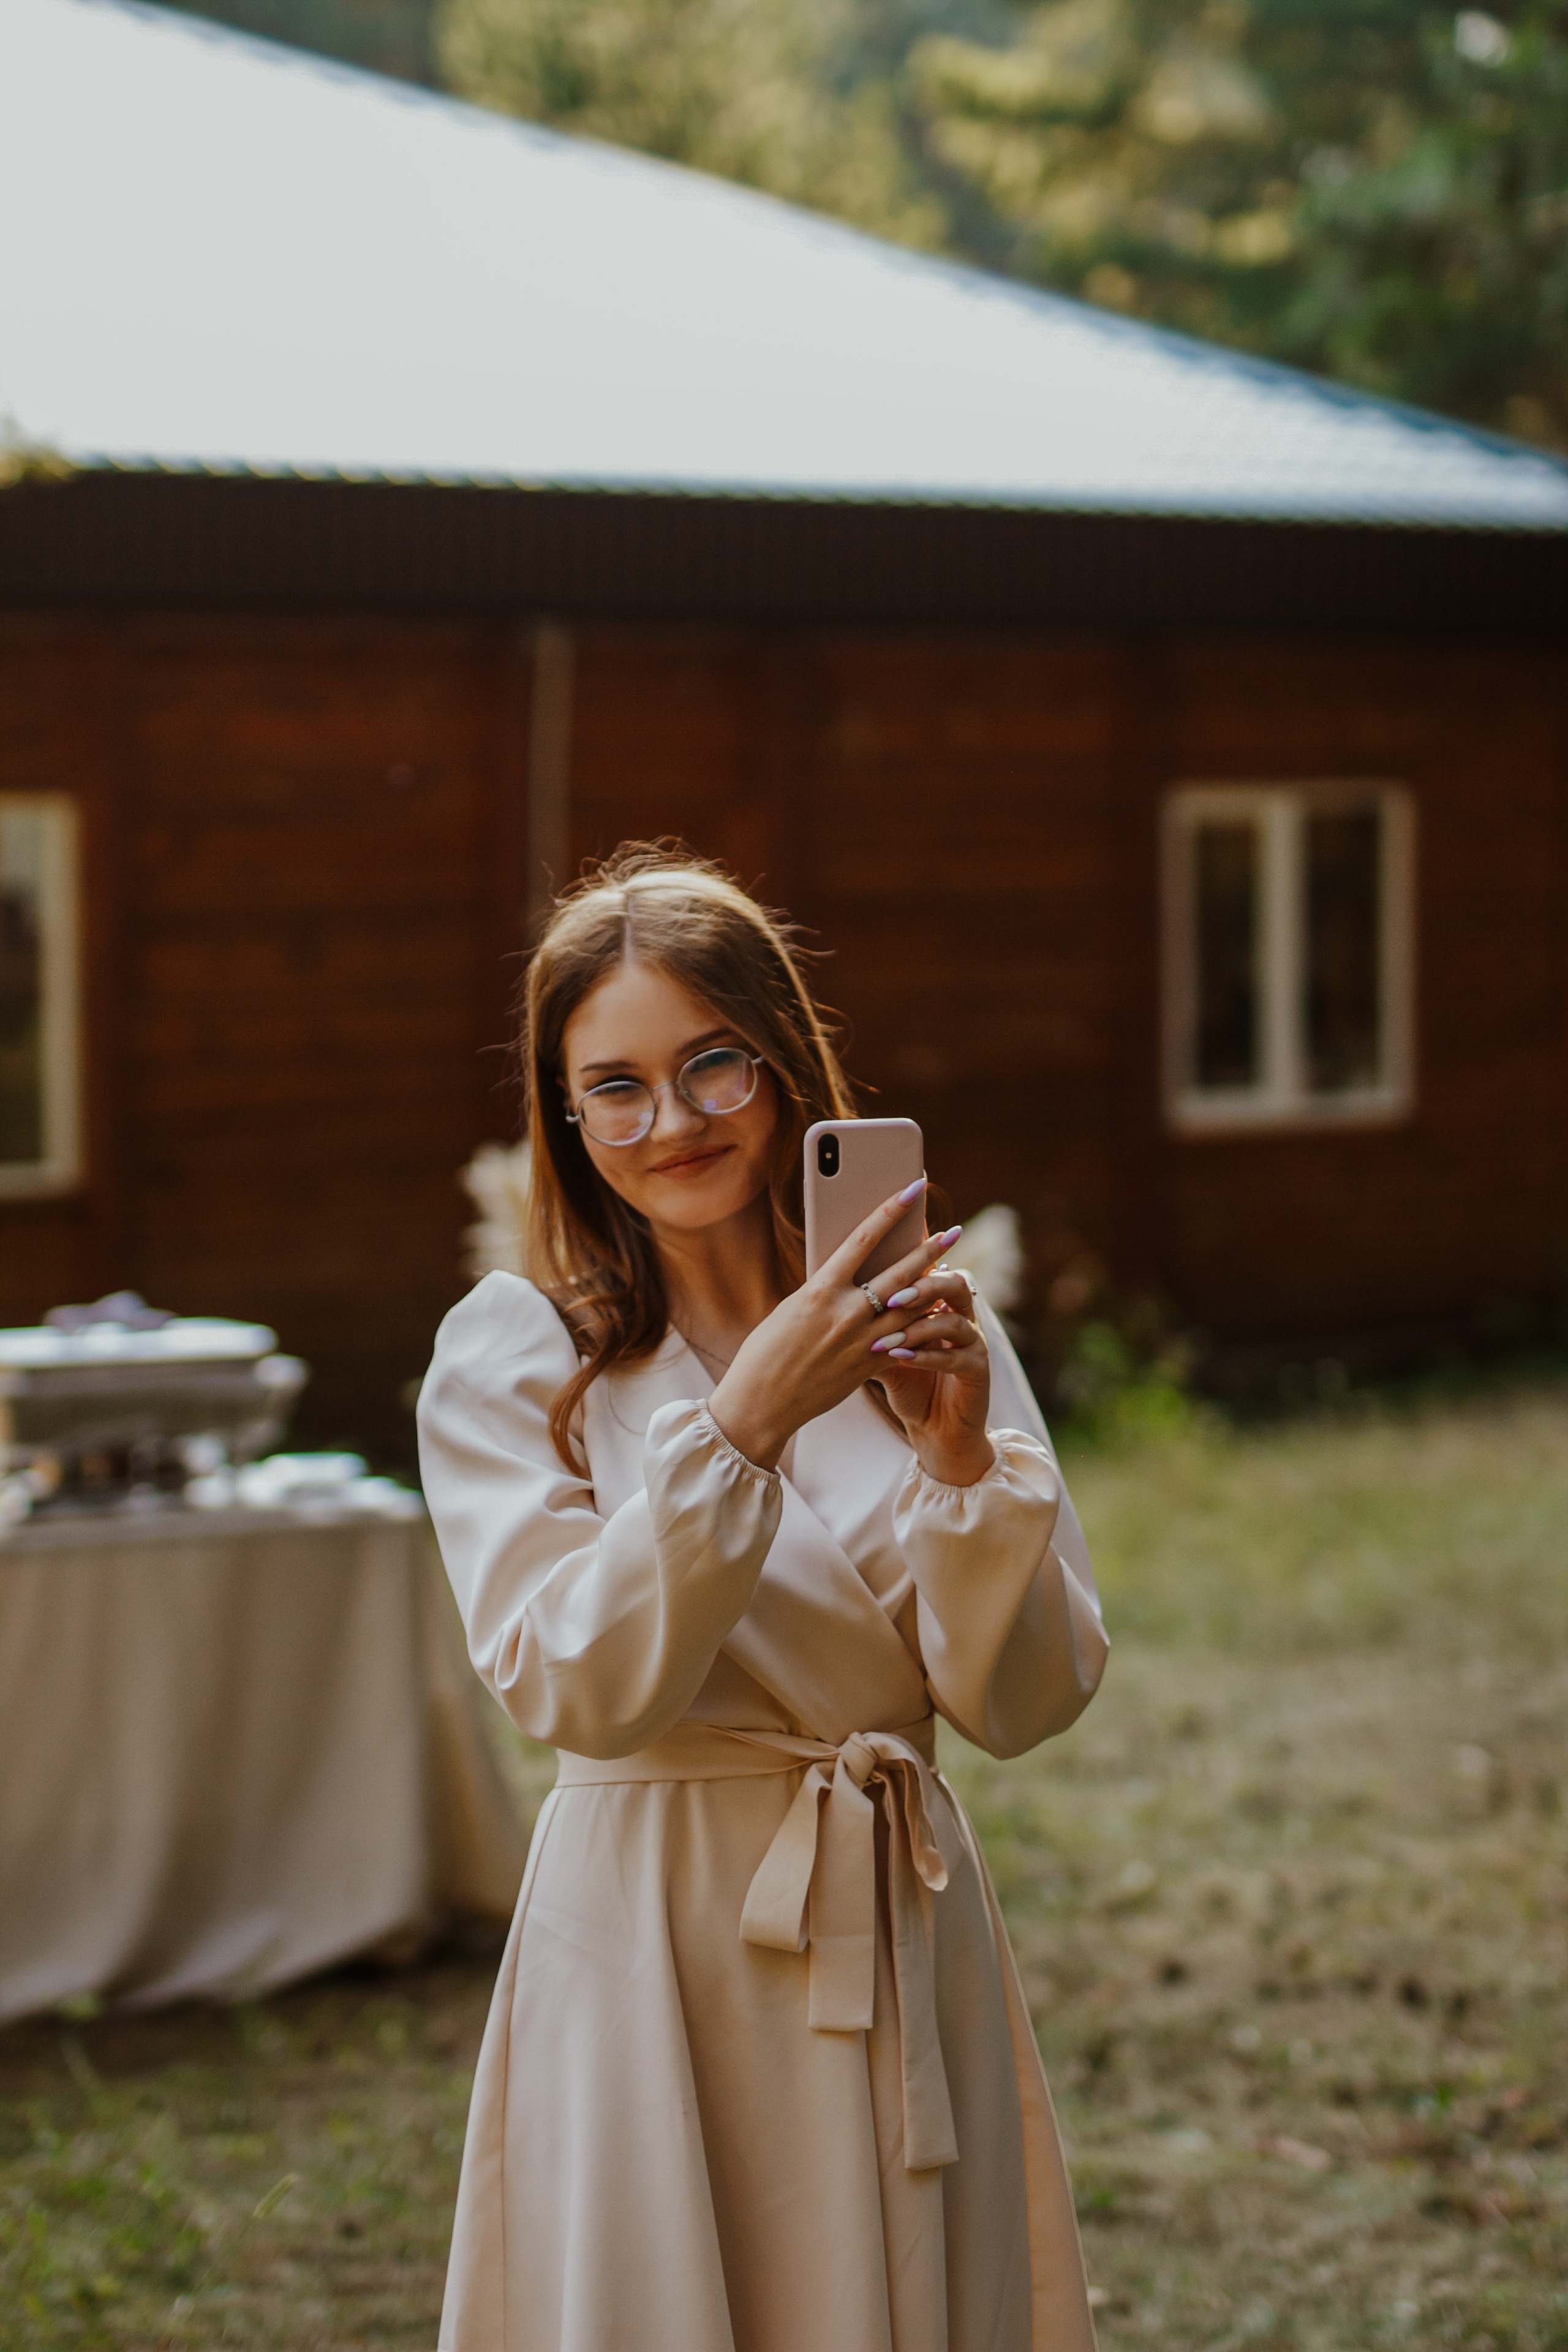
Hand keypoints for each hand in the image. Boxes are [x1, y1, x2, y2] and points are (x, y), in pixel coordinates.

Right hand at [707, 1182, 993, 1485]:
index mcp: (820, 1290)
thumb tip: (850, 1274)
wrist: (761, 1403)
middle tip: (953, 1232)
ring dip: (934, 1288)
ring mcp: (861, 1343)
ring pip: (910, 1308)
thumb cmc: (766, 1351)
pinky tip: (938, 1315)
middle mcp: (845, 1313)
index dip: (893, 1209)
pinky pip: (905, 1342)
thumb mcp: (792, 1308)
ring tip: (954, 1272)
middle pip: (899, 1273)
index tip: (915, 1189)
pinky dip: (922, 1326)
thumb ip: (825, 1290)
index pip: (864, 1238)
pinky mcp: (868, 1368)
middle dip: (929, 1250)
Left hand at [871, 1252, 994, 1488]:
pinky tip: (901, 1358)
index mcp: (942, 1305)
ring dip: (918, 1329)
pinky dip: (928, 1357)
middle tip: (893, 1297)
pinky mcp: (979, 1370)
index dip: (910, 1266)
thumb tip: (829, 1299)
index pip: (932, 1271)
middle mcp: (963, 1317)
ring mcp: (975, 1343)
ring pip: (954, 1321)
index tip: (878, 1270)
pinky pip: (956, 1357)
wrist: (935, 1429)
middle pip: (955, 1283)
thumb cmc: (907, 1385)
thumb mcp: (883, 1353)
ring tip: (887, 1340)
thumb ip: (869, 1325)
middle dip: (924, 1286)